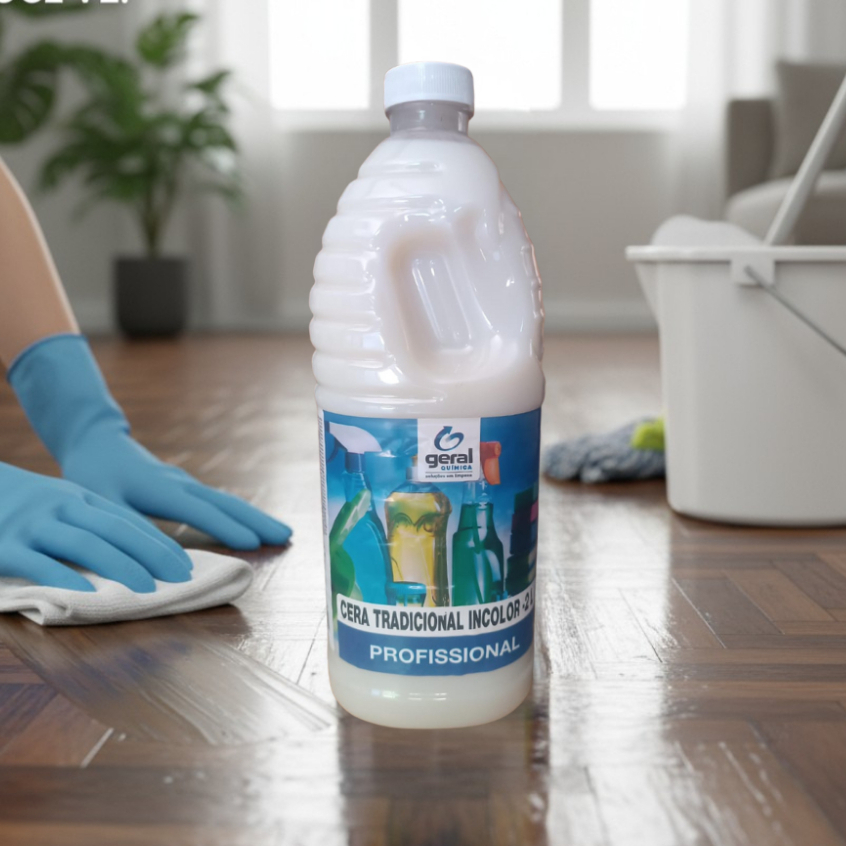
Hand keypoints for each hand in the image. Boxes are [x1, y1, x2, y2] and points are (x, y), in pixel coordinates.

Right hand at [0, 462, 192, 591]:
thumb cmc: (24, 503)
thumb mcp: (62, 503)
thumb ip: (93, 522)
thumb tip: (138, 553)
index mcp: (80, 497)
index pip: (129, 521)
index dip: (159, 543)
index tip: (186, 564)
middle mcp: (62, 507)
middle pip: (116, 531)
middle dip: (152, 556)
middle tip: (180, 579)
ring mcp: (33, 525)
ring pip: (86, 545)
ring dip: (121, 568)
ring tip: (147, 590)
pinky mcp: (4, 546)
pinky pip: (39, 563)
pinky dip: (66, 578)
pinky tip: (88, 594)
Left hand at [62, 432, 291, 550]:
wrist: (98, 441)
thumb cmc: (94, 473)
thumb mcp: (102, 503)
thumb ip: (130, 531)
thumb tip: (162, 562)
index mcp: (162, 489)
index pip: (201, 510)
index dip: (226, 528)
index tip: (255, 543)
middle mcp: (181, 484)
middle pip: (226, 503)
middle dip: (257, 520)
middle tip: (287, 536)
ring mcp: (186, 484)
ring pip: (226, 502)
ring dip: (255, 517)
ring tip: (283, 532)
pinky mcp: (185, 488)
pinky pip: (218, 503)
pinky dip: (240, 514)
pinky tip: (251, 526)